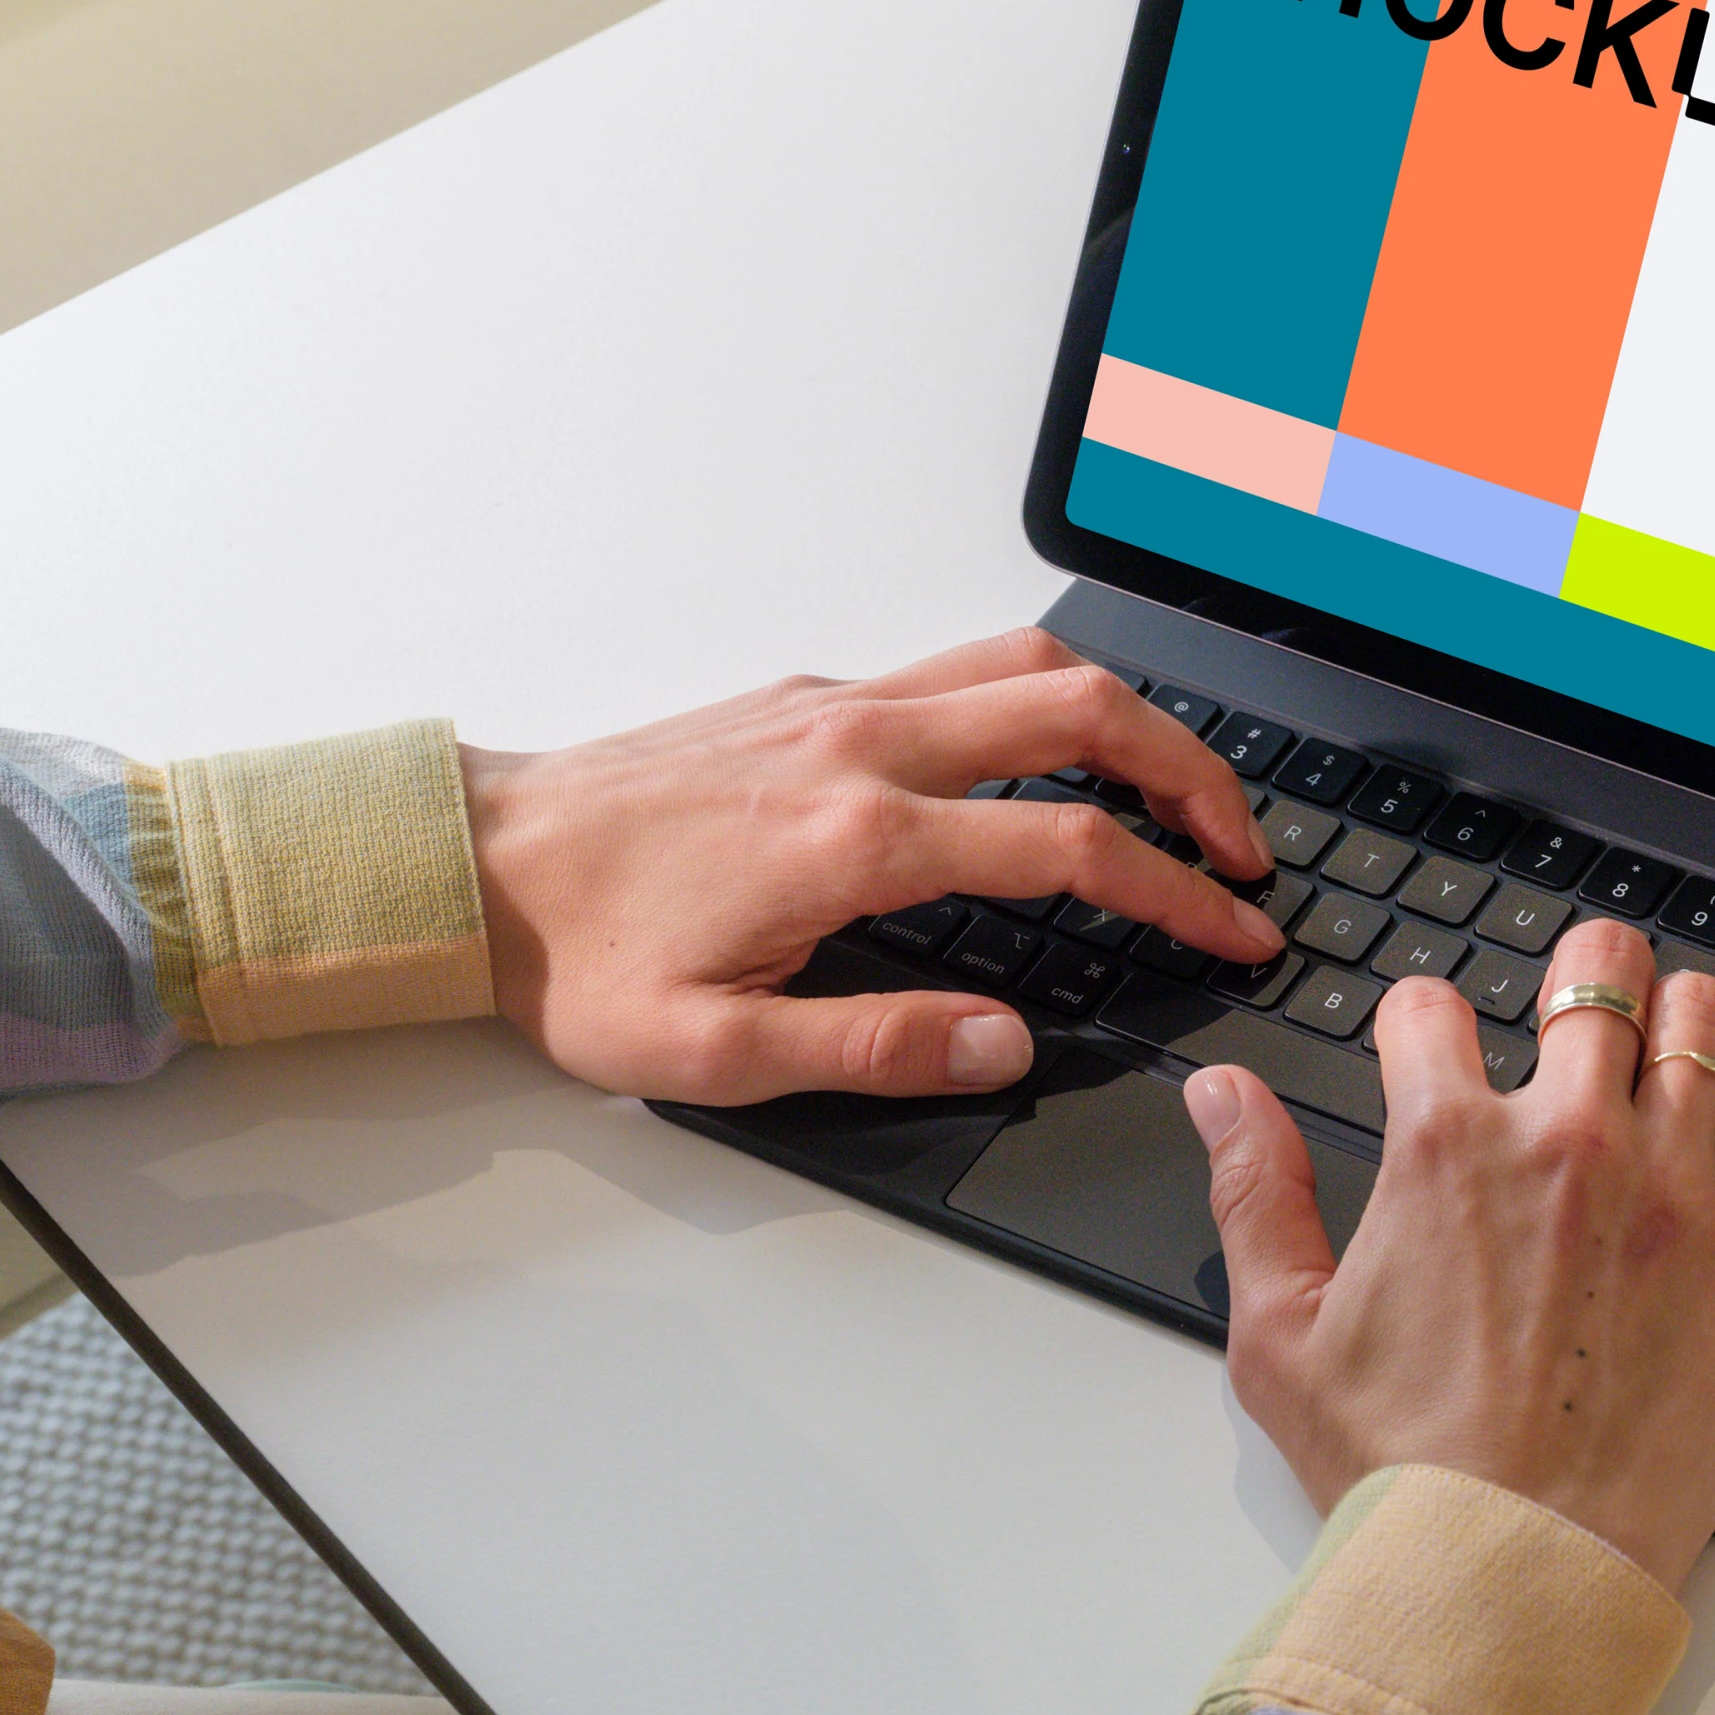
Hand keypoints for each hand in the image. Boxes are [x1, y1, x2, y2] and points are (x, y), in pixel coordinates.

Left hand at [459, 626, 1278, 1101]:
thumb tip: (1006, 1042)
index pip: (1067, 847)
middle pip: (1080, 710)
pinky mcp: (810, 696)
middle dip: (1191, 771)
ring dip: (1126, 715)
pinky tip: (1045, 758)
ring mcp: (838, 706)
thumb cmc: (578, 961)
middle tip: (1241, 843)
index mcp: (855, 840)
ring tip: (1175, 786)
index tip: (1233, 929)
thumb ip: (873, 1047)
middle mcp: (861, 747)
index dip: (1175, 891)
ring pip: (1026, 662)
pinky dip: (1043, 699)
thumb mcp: (713, 1053)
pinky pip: (960, 666)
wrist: (474, 866)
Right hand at [1185, 914, 1714, 1588]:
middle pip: (1597, 971)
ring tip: (1678, 1056)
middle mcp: (1568, 1140)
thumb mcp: (1283, 1333)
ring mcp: (1673, 1187)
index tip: (1435, 1052)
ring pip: (1707, 1020)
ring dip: (1689, 1022)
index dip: (1423, 1023)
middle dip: (1585, 974)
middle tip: (1584, 1009)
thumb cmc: (1400, 1474)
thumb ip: (1254, 1191)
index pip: (1432, 1005)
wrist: (1511, 1574)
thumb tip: (1221, 1095)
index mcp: (1447, 1147)